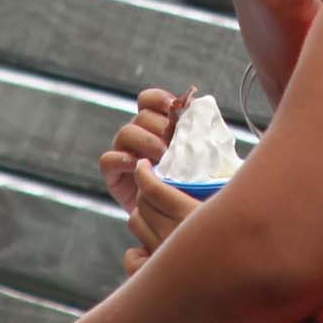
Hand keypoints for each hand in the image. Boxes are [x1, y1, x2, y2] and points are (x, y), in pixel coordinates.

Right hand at [97, 90, 201, 272]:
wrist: (176, 223)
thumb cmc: (195, 191)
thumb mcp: (204, 163)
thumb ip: (203, 142)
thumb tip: (214, 123)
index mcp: (159, 127)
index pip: (149, 100)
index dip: (159, 99)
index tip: (175, 106)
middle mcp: (140, 136)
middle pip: (142, 116)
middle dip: (159, 126)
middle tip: (174, 142)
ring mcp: (125, 154)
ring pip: (126, 133)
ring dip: (145, 141)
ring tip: (162, 156)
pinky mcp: (114, 175)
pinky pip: (108, 159)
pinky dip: (121, 159)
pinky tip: (138, 166)